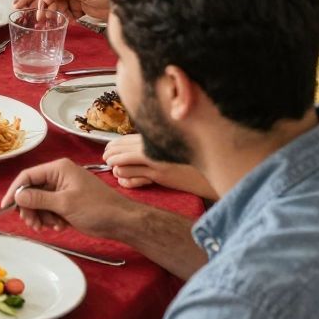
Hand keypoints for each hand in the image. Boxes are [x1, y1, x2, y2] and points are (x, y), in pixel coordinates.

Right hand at [0, 157, 126, 240]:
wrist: (121, 221)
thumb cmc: (96, 208)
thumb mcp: (65, 203)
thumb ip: (38, 199)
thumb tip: (17, 197)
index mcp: (58, 169)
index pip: (28, 176)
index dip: (15, 191)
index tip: (6, 207)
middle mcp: (59, 176)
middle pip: (32, 191)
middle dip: (30, 209)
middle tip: (33, 224)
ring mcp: (63, 190)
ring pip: (39, 203)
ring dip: (41, 216)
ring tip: (51, 227)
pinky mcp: (67, 203)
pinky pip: (49, 210)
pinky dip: (51, 219)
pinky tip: (60, 226)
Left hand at [102, 135, 216, 199]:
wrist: (212, 167)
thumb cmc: (193, 157)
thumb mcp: (172, 146)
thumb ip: (155, 145)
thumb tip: (135, 148)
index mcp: (155, 137)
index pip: (126, 139)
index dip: (114, 145)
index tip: (108, 149)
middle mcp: (154, 146)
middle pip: (122, 150)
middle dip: (111, 156)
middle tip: (106, 159)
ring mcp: (157, 161)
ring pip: (125, 164)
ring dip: (117, 168)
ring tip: (115, 170)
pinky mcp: (161, 176)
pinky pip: (136, 177)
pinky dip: (126, 180)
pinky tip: (124, 181)